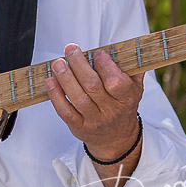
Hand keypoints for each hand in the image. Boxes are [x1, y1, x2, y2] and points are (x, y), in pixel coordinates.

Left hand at [45, 43, 142, 160]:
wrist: (117, 138)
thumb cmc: (122, 106)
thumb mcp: (135, 89)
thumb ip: (132, 69)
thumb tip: (128, 48)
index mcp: (126, 98)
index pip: (116, 81)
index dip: (105, 65)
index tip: (96, 53)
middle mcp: (110, 110)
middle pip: (92, 86)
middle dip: (79, 65)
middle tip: (70, 49)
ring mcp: (94, 120)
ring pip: (78, 98)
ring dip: (65, 78)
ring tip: (58, 63)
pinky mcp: (79, 127)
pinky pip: (65, 111)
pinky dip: (56, 96)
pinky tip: (50, 82)